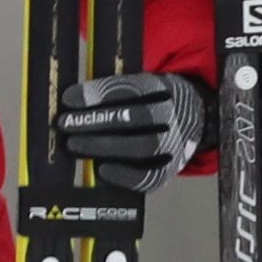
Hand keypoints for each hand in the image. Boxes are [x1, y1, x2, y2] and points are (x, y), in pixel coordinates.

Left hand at [54, 72, 209, 189]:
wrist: (195, 120)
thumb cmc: (155, 103)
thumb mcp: (142, 86)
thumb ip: (114, 90)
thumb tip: (73, 100)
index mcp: (164, 89)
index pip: (130, 89)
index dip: (98, 94)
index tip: (69, 99)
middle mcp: (173, 116)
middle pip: (135, 117)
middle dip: (96, 121)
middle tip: (66, 124)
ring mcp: (175, 144)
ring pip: (142, 146)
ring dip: (104, 146)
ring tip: (75, 145)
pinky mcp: (171, 169)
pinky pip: (149, 176)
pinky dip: (124, 175)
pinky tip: (101, 170)